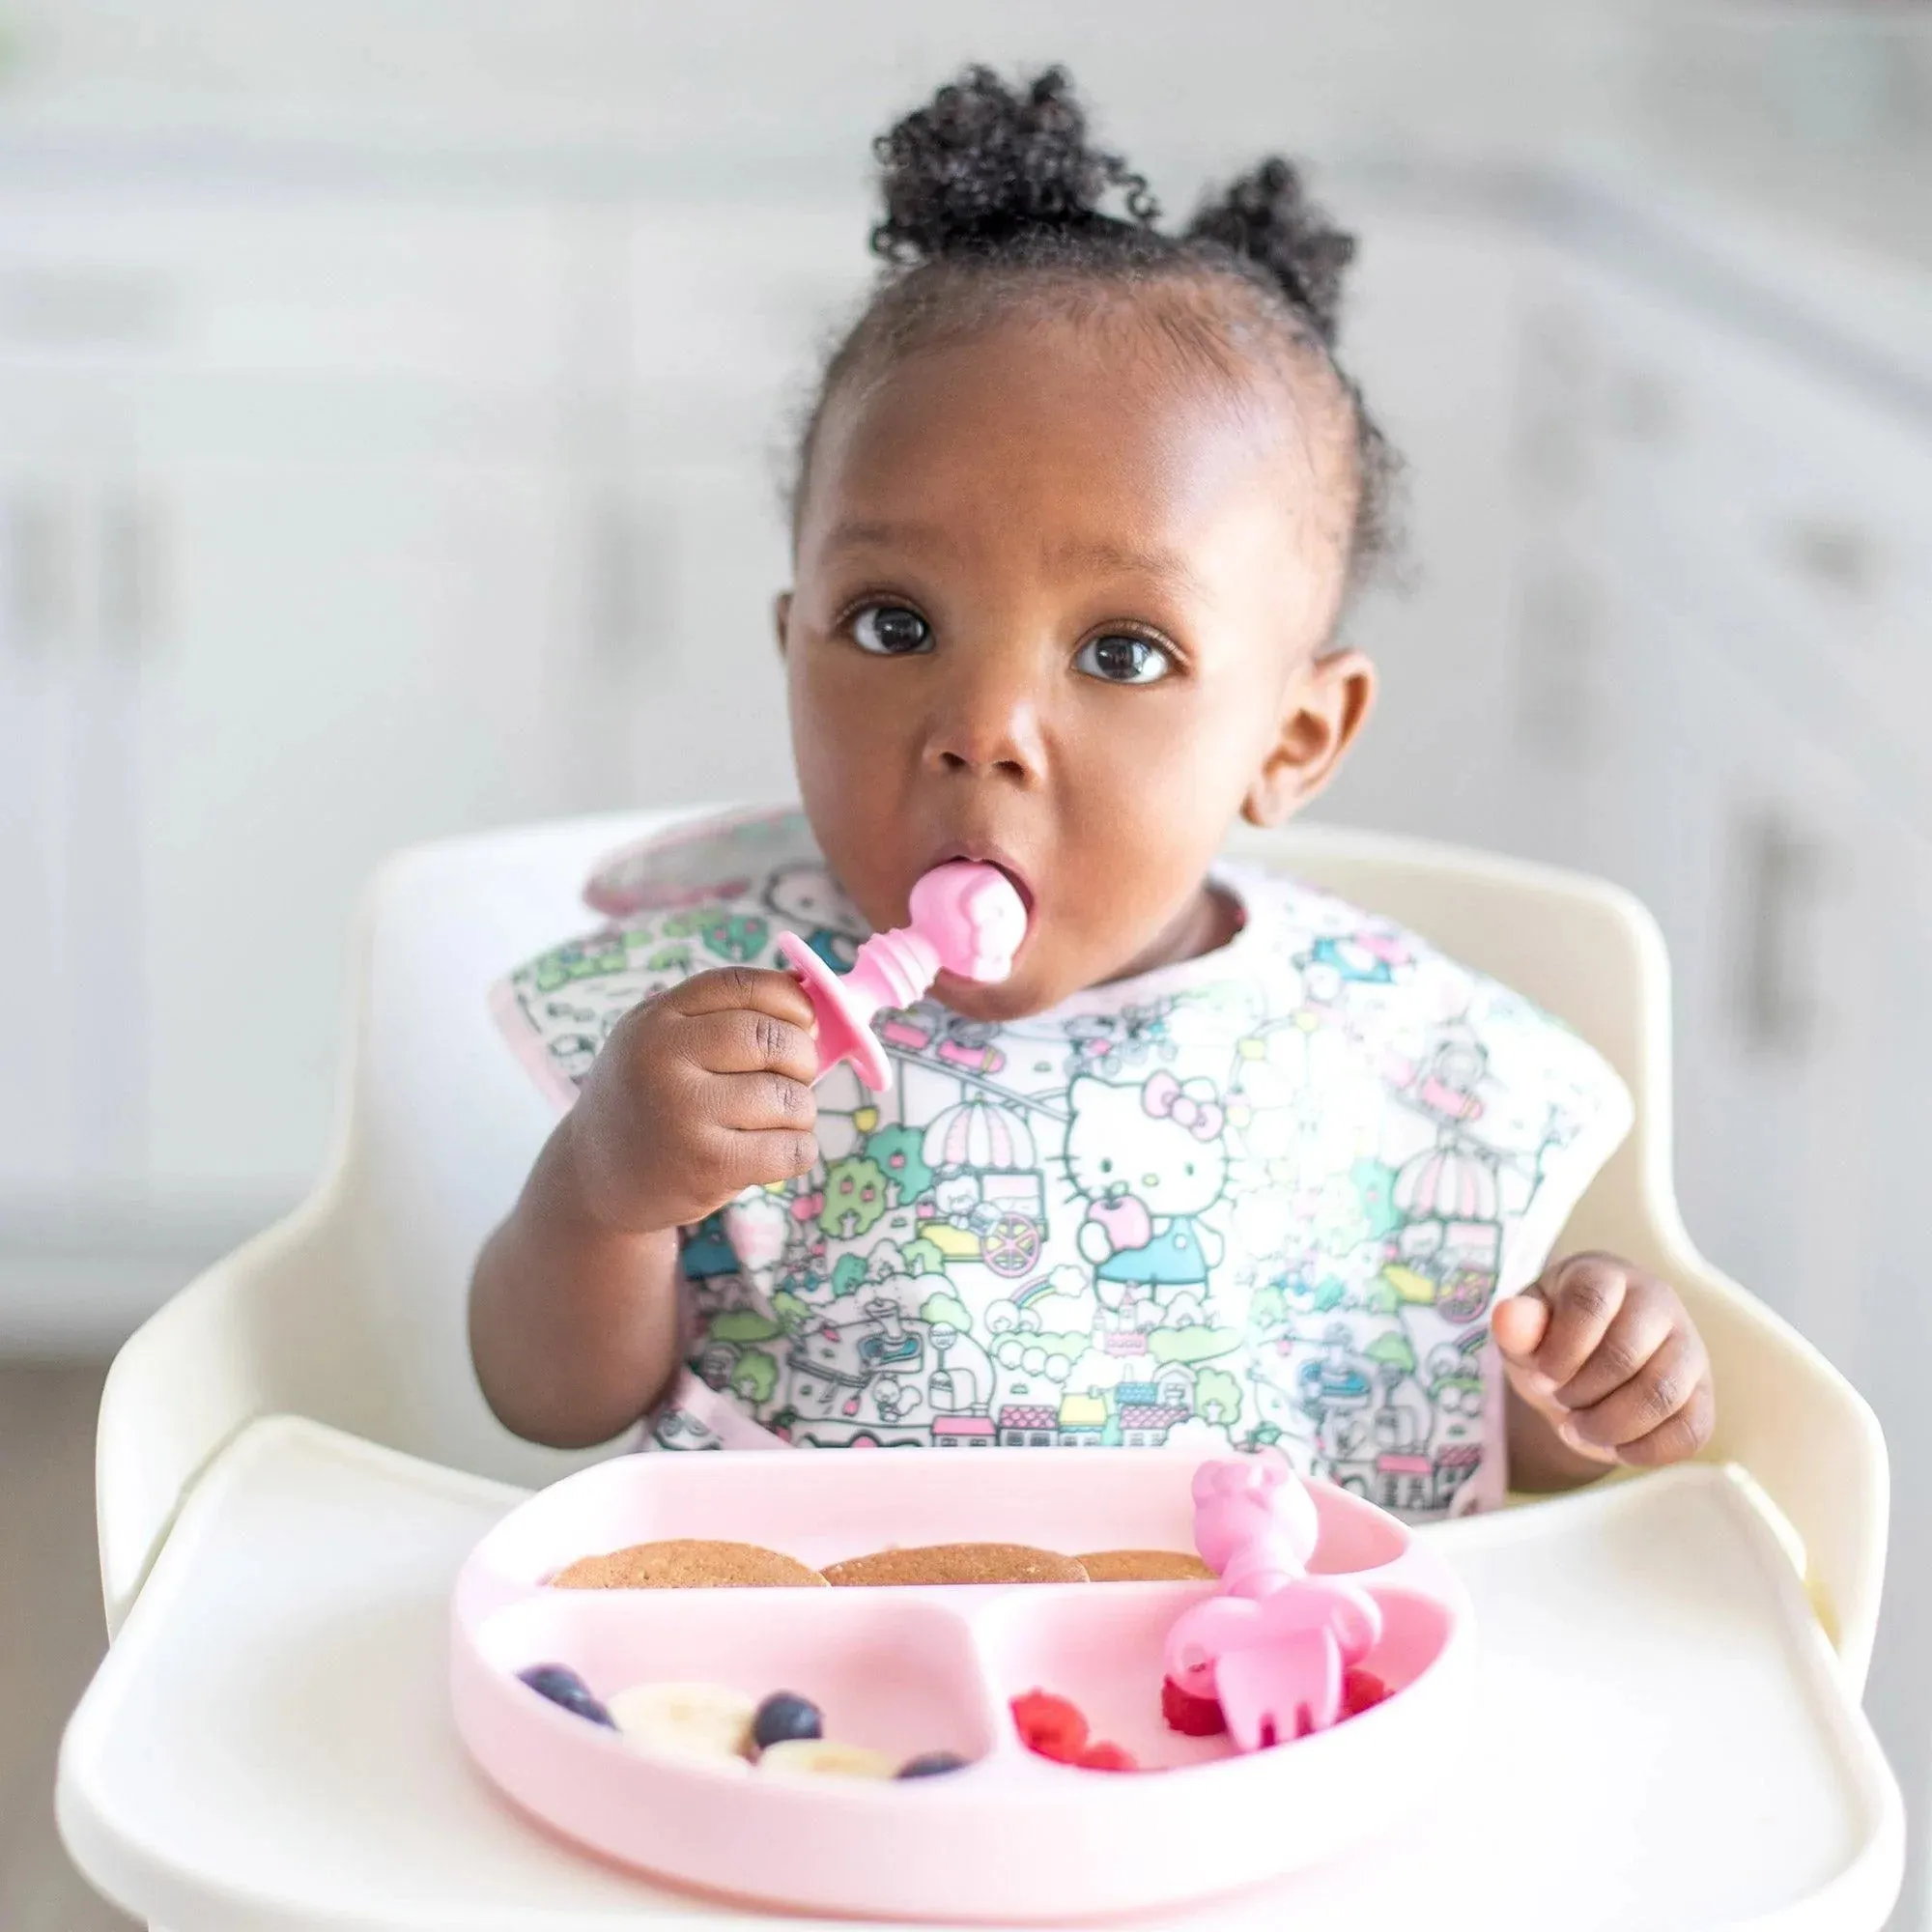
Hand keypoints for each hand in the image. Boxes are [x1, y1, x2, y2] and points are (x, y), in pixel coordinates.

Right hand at [565, 967, 819, 1235]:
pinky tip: (774, 1151)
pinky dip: (800, 1150)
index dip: (791, 1000)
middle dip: (802, 1059)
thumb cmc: (650, 1098)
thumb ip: (723, 1013)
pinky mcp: (708, 1167)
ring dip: (800, 1112)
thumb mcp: (662, 1040)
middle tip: (792, 1078)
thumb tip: (811, 991)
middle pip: (773, 1039)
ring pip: (790, 1098)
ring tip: (773, 1121)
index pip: (744, 986)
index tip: (804, 1023)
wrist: (594, 1178)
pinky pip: (792, 1148)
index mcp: (657, 1018)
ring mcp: (684, 1114)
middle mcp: (663, 1060)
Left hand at [1493, 1253, 1714, 1471]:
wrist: (1581, 1371)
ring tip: (1579, 1428)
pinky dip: (1646, 1450)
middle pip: (1626, 1353)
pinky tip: (1615, 1447)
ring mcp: (1687, 1348)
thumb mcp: (1524, 1332)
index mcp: (1605, 1275)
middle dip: (1581, 1391)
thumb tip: (1508, 1316)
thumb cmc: (1550, 1340)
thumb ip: (1516, 1326)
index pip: (1591, 1302)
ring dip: (1610, 1424)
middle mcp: (1657, 1302)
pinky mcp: (1702, 1395)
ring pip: (1662, 1393)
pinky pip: (1690, 1431)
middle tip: (1559, 1401)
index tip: (1541, 1373)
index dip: (1561, 1349)